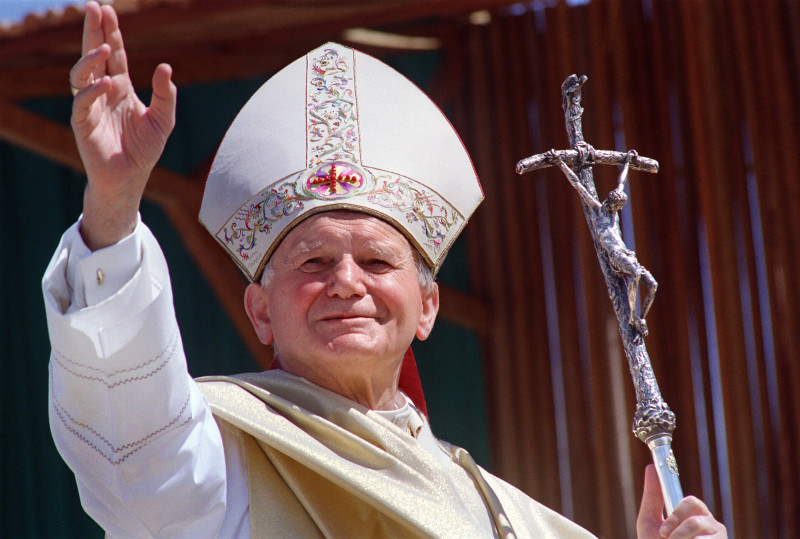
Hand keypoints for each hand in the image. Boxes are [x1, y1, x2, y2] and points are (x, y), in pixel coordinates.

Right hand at [70, 1, 175, 249]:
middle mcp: (103, 91)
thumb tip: (165, 66)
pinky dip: (92, 91)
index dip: (111, 33)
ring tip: (102, 48)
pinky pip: (82, 101)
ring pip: (82, 73)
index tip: (109, 10)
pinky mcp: (83, 123)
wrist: (131, 178)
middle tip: (94, 7)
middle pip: (94, 54)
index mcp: (121, 87)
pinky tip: (106, 84)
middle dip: (93, 31)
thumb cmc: (145, 149)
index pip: (114, 54)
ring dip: (90, 58)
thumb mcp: (164, 119)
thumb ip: (167, 94)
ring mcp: (91, 105)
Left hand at [637, 465, 726, 537]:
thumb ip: (652, 497)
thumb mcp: (649, 523)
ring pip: (699, 530)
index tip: (663, 532)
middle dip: (678, 528)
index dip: (676, 514)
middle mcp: (711, 525)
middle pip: (698, 515)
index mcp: (694, 515)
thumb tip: (651, 466)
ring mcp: (718, 538)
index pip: (691, 503)